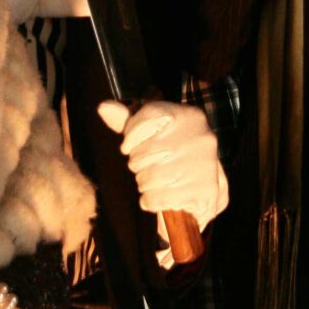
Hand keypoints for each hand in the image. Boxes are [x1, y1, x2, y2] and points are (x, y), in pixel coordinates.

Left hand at [97, 98, 228, 230]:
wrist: (204, 188)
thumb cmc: (171, 156)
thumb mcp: (151, 133)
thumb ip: (127, 121)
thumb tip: (103, 107)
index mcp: (188, 116)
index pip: (146, 117)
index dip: (131, 137)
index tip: (131, 147)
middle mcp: (199, 136)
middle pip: (144, 152)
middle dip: (138, 165)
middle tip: (148, 168)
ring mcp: (204, 164)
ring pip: (150, 177)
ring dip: (144, 184)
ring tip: (154, 183)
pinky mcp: (204, 191)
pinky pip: (158, 198)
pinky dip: (151, 201)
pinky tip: (159, 196)